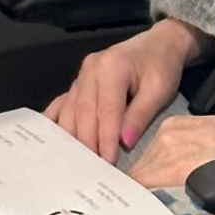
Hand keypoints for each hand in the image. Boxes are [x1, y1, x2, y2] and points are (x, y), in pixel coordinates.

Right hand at [44, 21, 204, 163]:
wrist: (159, 44)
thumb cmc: (161, 65)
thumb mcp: (159, 89)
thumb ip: (140, 115)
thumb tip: (124, 142)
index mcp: (111, 67)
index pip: (106, 110)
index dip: (106, 139)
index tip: (108, 163)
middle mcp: (91, 69)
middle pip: (84, 112)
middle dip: (88, 143)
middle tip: (92, 170)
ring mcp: (81, 75)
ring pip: (71, 111)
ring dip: (73, 138)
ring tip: (77, 164)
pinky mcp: (79, 82)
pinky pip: (64, 104)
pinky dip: (59, 123)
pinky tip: (54, 142)